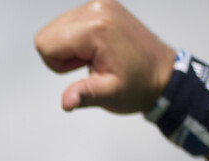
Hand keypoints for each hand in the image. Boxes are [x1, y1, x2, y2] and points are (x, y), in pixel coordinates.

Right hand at [34, 0, 174, 113]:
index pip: (46, 43)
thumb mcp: (110, 94)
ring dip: (69, 47)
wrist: (162, 73)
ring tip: (95, 57)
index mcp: (97, 27)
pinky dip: (76, 38)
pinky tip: (97, 49)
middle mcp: (96, 8)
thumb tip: (67, 102)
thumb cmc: (139, 84)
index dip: (57, 64)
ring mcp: (99, 3)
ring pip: (55, 27)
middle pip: (47, 34)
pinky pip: (69, 22)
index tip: (82, 69)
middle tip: (89, 64)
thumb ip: (85, 95)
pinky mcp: (101, 5)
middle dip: (61, 55)